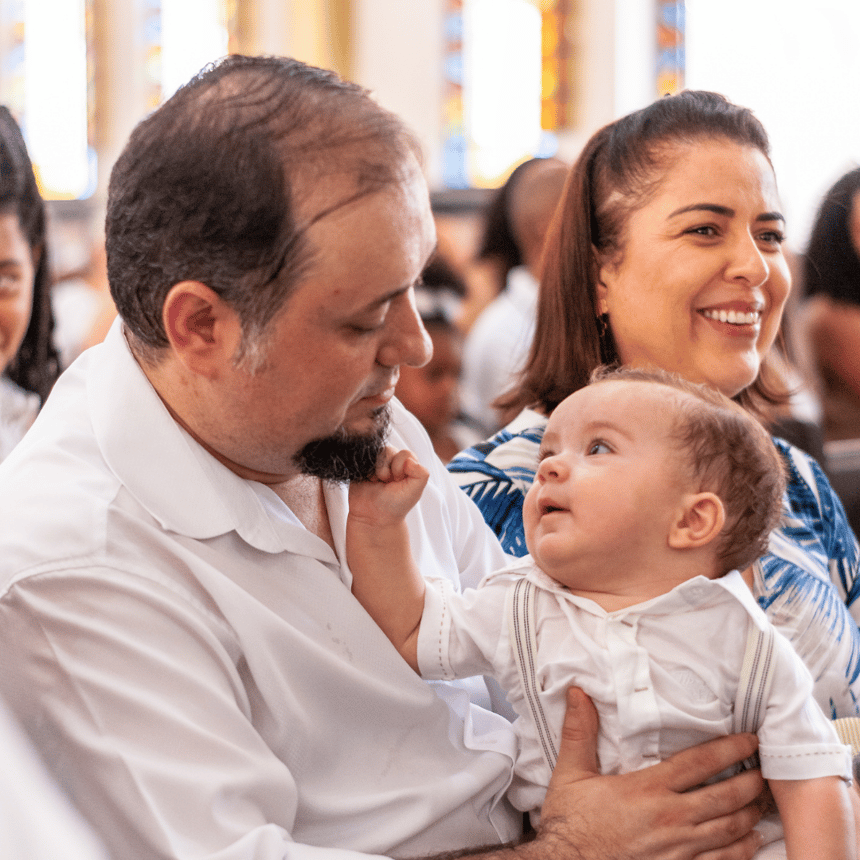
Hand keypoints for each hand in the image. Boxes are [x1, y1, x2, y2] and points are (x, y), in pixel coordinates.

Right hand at [348, 446, 428, 527]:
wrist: (373, 518)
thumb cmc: (395, 506)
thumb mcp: (415, 491)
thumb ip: (421, 474)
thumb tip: (409, 459)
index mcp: (407, 466)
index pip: (406, 454)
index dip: (401, 466)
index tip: (399, 480)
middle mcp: (391, 463)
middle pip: (390, 450)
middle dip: (389, 468)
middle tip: (388, 482)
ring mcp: (376, 465)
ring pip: (376, 452)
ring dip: (378, 469)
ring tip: (377, 482)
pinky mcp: (362, 467)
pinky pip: (363, 457)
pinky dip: (367, 469)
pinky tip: (369, 480)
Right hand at [531, 688, 765, 859]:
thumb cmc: (569, 824)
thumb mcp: (570, 774)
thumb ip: (578, 732)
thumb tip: (578, 692)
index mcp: (647, 789)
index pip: (698, 763)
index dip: (729, 749)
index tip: (750, 740)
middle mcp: (669, 819)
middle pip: (724, 798)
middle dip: (750, 783)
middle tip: (766, 771)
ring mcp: (678, 851)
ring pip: (729, 831)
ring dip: (751, 815)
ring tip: (764, 803)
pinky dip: (742, 851)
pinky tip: (751, 843)